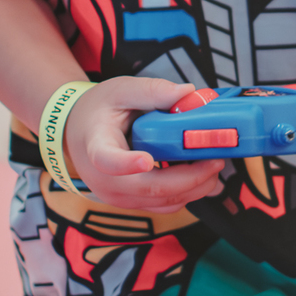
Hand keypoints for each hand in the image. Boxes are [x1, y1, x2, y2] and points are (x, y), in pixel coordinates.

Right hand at [62, 78, 224, 212]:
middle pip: (150, 188)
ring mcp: (119, 197)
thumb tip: (188, 93)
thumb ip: (152, 90)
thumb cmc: (99, 111)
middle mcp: (106, 180)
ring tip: (215, 164)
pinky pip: (164, 205)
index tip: (146, 159)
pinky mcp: (133, 203)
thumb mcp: (121, 90)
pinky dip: (187, 193)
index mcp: (97, 147)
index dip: (127, 164)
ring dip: (194, 187)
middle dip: (190, 177)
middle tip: (216, 160)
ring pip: (162, 202)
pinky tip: (202, 174)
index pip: (107, 160)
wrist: (78, 133)